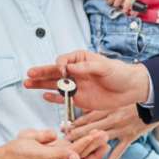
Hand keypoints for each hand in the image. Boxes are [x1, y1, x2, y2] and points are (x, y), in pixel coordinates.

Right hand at [0, 128, 108, 158]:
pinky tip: (83, 138)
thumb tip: (76, 158)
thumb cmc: (15, 157)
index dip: (91, 149)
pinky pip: (67, 154)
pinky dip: (76, 146)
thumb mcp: (37, 153)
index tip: (101, 137)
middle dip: (94, 148)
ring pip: (76, 158)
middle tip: (105, 135)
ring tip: (98, 135)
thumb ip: (58, 155)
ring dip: (87, 146)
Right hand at [24, 50, 151, 111]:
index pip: (63, 61)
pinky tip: (44, 95)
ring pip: (55, 85)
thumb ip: (86, 68)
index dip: (60, 67)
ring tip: (27, 83)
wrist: (131, 89)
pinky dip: (54, 97)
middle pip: (54, 72)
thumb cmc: (120, 73)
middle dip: (41, 73)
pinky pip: (63, 98)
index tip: (63, 73)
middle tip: (29, 74)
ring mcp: (77, 86)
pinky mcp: (80, 99)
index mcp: (81, 60)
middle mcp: (76, 72)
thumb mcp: (104, 67)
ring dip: (41, 84)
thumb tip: (69, 69)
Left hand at [67, 106, 158, 158]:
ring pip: (102, 139)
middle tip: (65, 140)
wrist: (155, 103)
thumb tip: (87, 108)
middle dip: (77, 134)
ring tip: (78, 153)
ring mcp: (122, 129)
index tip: (65, 127)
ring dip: (89, 146)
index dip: (76, 122)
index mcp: (110, 108)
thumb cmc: (135, 100)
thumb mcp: (117, 99)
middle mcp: (114, 119)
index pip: (89, 116)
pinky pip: (120, 150)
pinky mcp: (130, 137)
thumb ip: (103, 104)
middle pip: (92, 128)